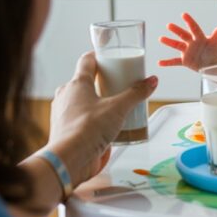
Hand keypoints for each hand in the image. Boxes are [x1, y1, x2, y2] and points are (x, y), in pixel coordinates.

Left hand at [48, 52, 156, 187]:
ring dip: (98, 101)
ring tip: (117, 107)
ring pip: (83, 100)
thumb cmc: (89, 128)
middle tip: (121, 85)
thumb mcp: (119, 108)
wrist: (69, 159)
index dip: (100, 57)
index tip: (112, 58)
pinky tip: (107, 125)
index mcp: (76, 83)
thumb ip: (136, 93)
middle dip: (103, 82)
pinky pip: (81, 118)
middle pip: (85, 81)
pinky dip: (94, 118)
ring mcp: (64, 113)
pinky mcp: (66, 130)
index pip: (87, 61)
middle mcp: (66, 95)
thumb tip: (152, 80)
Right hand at [159, 12, 216, 70]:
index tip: (184, 14)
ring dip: (169, 42)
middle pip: (183, 35)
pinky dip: (167, 63)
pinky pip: (175, 61)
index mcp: (199, 37)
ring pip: (177, 45)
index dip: (189, 21)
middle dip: (176, 30)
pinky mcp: (185, 61)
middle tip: (169, 25)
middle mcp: (191, 42)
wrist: (213, 62)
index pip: (194, 28)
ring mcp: (187, 51)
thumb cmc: (214, 50)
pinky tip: (160, 62)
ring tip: (161, 38)